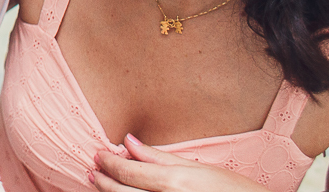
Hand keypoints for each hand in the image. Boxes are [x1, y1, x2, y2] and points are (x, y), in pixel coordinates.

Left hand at [91, 136, 266, 190]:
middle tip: (94, 170)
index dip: (109, 163)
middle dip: (104, 181)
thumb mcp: (199, 168)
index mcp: (176, 183)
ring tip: (101, 183)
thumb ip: (161, 157)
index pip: (129, 171)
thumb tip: (128, 141)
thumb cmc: (234, 190)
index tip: (99, 155)